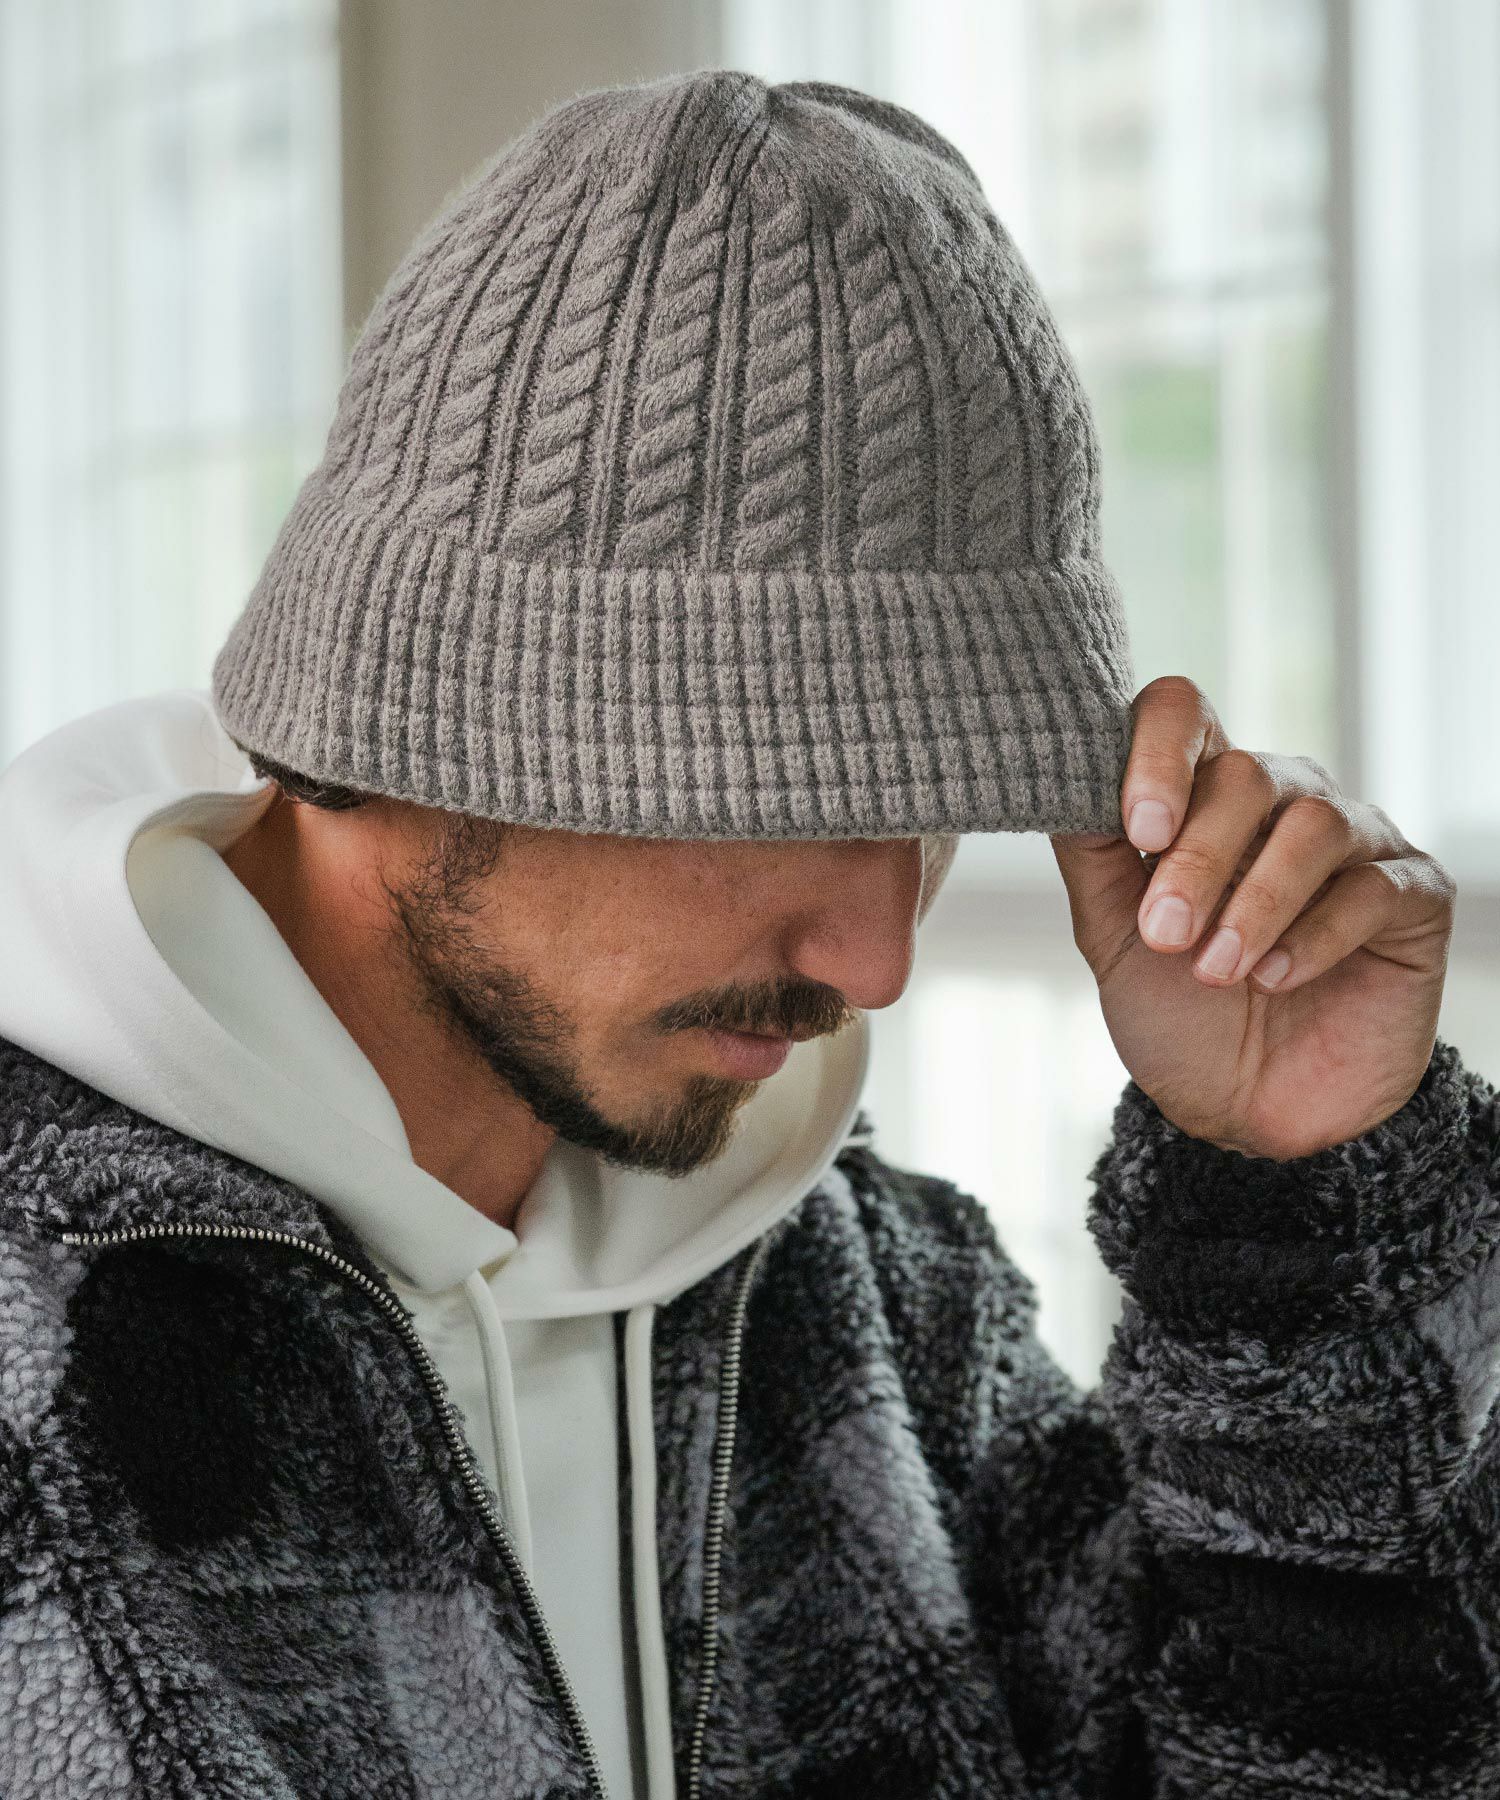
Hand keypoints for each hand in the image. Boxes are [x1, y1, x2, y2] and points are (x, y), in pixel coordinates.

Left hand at [1049, 676, 1455, 1159]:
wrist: (1252, 1117)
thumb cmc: (1180, 1017)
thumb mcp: (1112, 939)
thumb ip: (1091, 855)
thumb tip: (1060, 778)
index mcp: (1202, 794)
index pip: (1183, 714)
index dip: (1157, 753)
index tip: (1138, 829)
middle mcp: (1283, 800)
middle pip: (1245, 775)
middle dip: (1196, 860)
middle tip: (1165, 936)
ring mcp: (1355, 841)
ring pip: (1311, 825)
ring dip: (1254, 903)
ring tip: (1217, 971)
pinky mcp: (1411, 895)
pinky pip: (1369, 888)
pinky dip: (1314, 936)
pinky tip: (1275, 980)